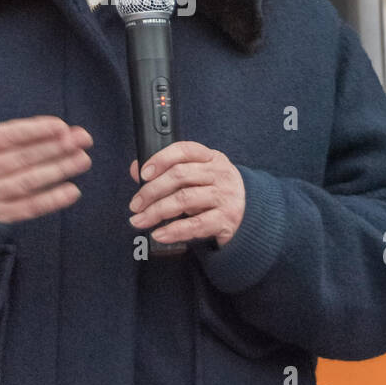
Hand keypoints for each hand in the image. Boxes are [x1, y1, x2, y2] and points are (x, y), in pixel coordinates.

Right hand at [0, 73, 92, 224]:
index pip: (9, 137)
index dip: (35, 131)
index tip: (61, 125)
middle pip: (23, 158)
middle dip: (56, 147)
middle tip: (83, 139)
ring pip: (29, 181)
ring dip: (58, 170)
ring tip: (83, 159)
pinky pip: (27, 208)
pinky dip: (50, 201)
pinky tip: (72, 191)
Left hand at [128, 142, 245, 247]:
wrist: (251, 215)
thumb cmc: (216, 193)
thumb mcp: (196, 178)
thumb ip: (168, 172)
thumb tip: (136, 170)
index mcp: (212, 158)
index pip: (184, 150)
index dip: (161, 159)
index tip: (143, 174)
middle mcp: (220, 174)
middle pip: (180, 176)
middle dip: (152, 191)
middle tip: (135, 205)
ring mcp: (225, 196)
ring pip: (185, 200)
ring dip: (157, 211)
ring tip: (139, 221)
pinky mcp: (227, 219)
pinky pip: (196, 225)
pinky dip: (174, 231)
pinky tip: (159, 234)